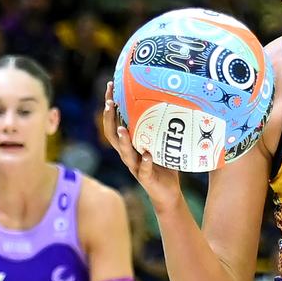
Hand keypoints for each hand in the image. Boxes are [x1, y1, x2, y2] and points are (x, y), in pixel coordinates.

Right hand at [102, 81, 182, 212]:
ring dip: (123, 141)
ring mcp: (135, 167)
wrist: (167, 193)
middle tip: (109, 103)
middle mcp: (128, 154)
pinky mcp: (146, 178)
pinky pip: (143, 170)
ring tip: (122, 129)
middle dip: (109, 119)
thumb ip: (161, 126)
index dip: (110, 106)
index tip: (110, 87)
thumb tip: (172, 99)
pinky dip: (145, 162)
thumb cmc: (163, 165)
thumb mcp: (161, 142)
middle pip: (112, 135)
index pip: (114, 122)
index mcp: (129, 144)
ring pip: (125, 153)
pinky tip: (147, 155)